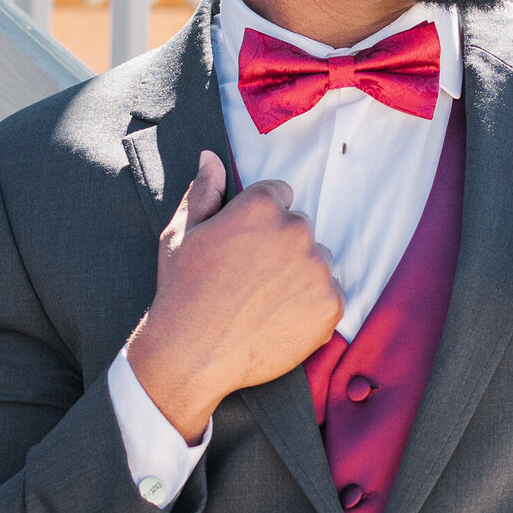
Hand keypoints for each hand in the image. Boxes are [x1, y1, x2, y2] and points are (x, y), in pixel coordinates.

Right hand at [125, 150, 343, 442]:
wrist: (190, 355)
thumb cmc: (181, 292)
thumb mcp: (181, 234)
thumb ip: (203, 191)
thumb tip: (211, 157)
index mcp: (261, 207)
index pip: (280, 196)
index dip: (259, 222)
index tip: (244, 249)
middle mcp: (296, 231)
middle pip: (300, 229)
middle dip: (281, 248)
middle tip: (249, 281)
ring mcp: (317, 269)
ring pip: (317, 263)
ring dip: (299, 277)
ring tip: (263, 304)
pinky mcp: (331, 305)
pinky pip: (330, 297)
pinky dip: (311, 309)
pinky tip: (279, 321)